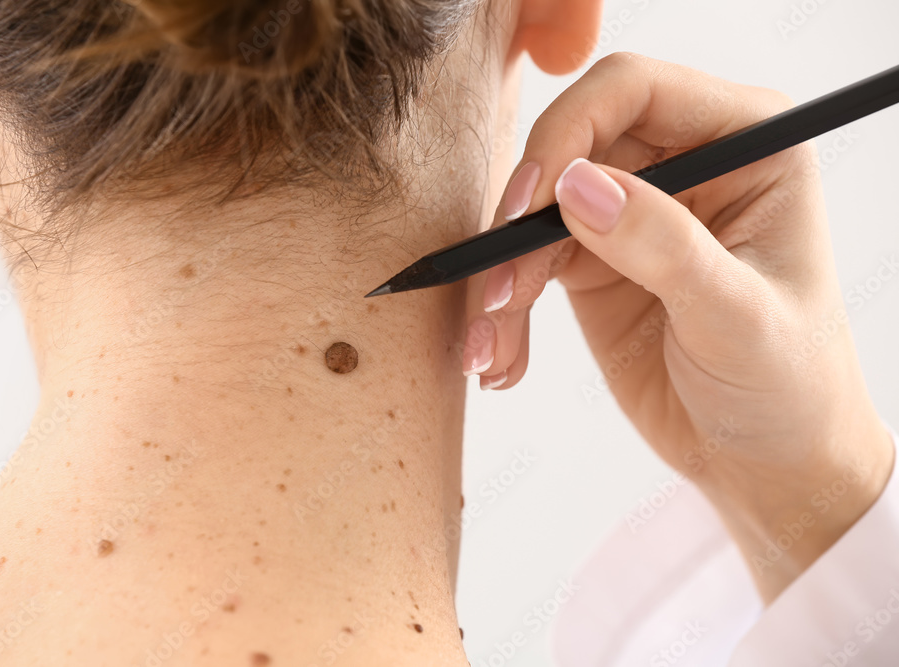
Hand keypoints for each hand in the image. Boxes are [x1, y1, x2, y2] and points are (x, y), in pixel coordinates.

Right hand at [463, 52, 894, 601]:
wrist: (767, 464)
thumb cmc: (787, 388)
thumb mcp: (736, 317)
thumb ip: (663, 246)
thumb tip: (576, 185)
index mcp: (745, 146)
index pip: (633, 91)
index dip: (569, 133)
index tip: (532, 205)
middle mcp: (684, 166)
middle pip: (568, 146)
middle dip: (521, 219)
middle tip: (498, 289)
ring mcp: (633, 213)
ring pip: (534, 211)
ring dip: (500, 276)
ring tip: (491, 344)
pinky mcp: (593, 263)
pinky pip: (524, 265)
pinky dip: (502, 310)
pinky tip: (501, 359)